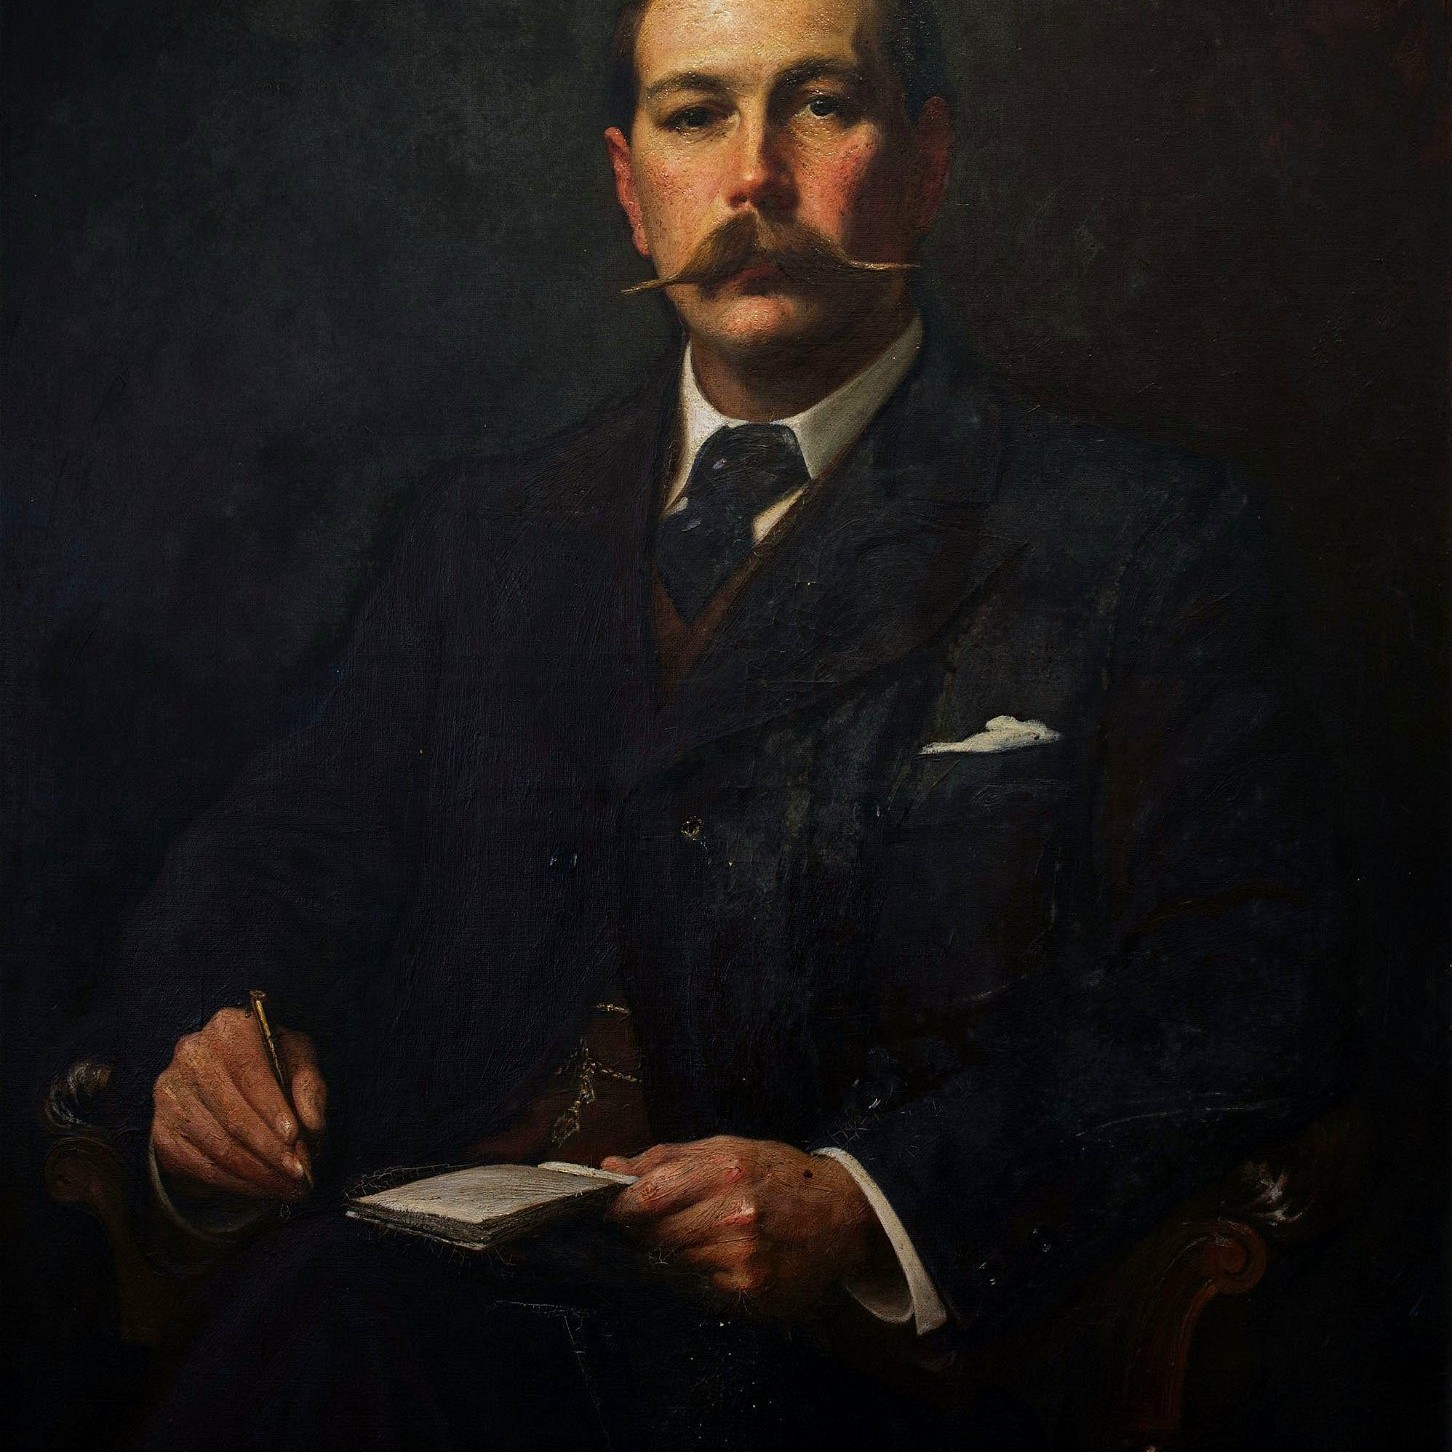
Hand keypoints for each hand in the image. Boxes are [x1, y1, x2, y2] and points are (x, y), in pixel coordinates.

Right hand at [152, 1005, 326, 1198]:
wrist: (222, 1072)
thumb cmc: (269, 1061)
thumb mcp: (296, 1057)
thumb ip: (309, 1085)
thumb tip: (312, 1128)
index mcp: (228, 1029)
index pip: (250, 1073)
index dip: (273, 1110)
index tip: (296, 1140)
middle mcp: (191, 1057)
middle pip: (233, 1116)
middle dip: (271, 1153)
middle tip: (300, 1177)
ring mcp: (171, 1094)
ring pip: (217, 1146)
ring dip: (256, 1175)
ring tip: (287, 1188)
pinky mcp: (162, 1129)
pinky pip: (198, 1166)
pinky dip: (233, 1183)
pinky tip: (259, 1189)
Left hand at [603, 1136, 890, 1315]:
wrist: (841, 1215)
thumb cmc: (778, 1174)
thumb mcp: (727, 1149)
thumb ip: (666, 1158)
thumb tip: (610, 1168)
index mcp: (727, 1168)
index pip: (650, 1195)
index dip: (622, 1206)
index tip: (613, 1208)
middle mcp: (735, 1213)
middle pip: (656, 1233)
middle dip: (645, 1229)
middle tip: (658, 1221)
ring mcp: (743, 1256)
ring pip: (675, 1260)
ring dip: (675, 1250)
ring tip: (704, 1232)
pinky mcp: (750, 1289)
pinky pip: (699, 1283)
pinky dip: (701, 1270)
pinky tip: (725, 1254)